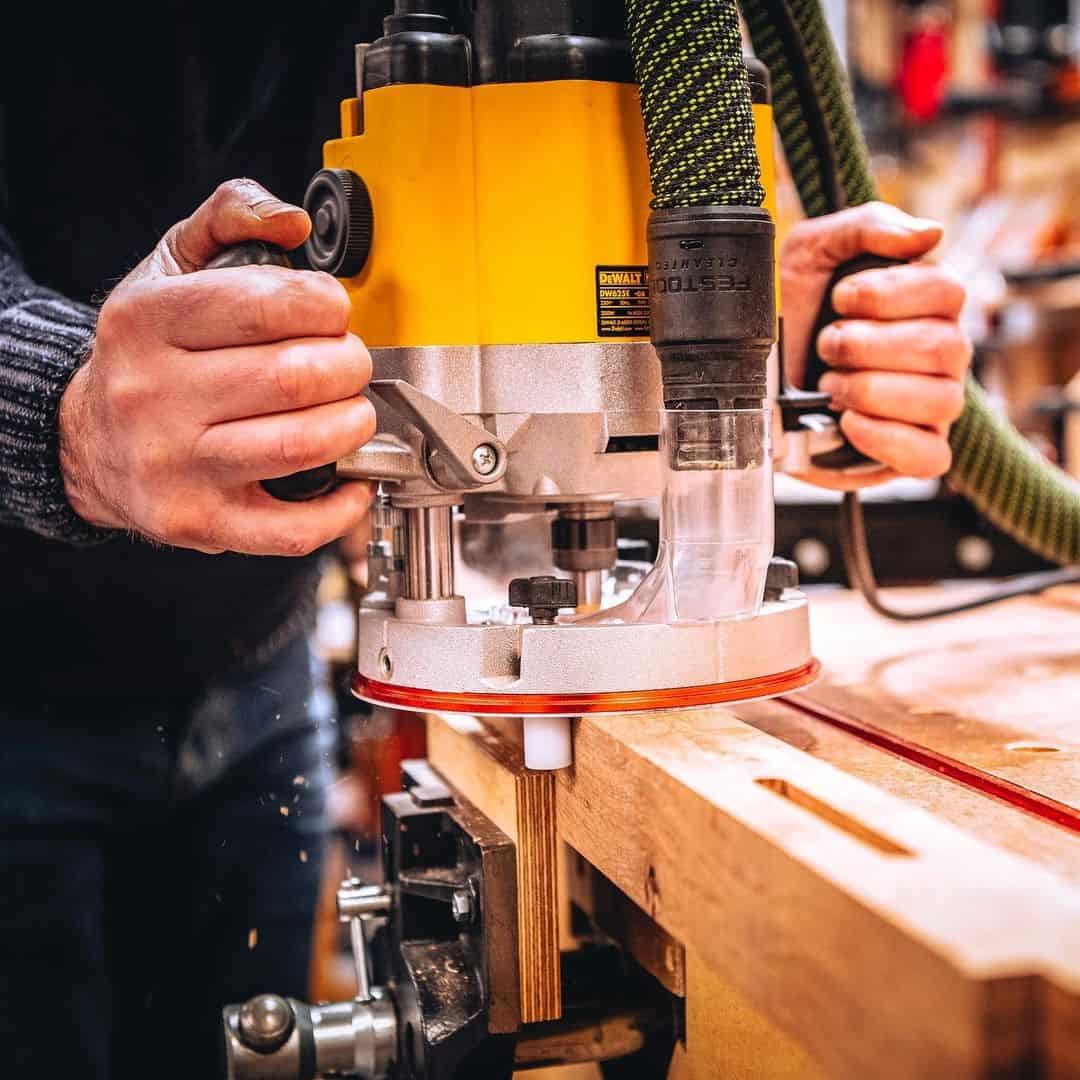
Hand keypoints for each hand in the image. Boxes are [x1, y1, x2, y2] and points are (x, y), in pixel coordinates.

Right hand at [59, 179, 374, 554]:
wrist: (92, 440)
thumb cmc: (148, 351)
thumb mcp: (170, 264)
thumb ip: (230, 216)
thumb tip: (294, 221)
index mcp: (146, 322)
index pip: (265, 305)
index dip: (326, 305)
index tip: (334, 311)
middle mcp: (153, 396)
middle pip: (294, 378)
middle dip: (349, 365)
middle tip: (351, 363)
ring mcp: (175, 466)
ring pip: (300, 446)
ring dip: (353, 426)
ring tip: (352, 411)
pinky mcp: (199, 523)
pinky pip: (290, 529)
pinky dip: (342, 507)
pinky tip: (351, 480)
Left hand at [781, 202, 971, 490]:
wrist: (752, 380)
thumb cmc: (791, 316)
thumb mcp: (810, 254)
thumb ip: (866, 229)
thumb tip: (929, 234)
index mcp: (925, 302)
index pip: (946, 290)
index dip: (887, 295)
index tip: (840, 300)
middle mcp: (941, 353)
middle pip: (943, 347)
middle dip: (866, 346)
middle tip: (826, 346)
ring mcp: (933, 406)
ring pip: (940, 401)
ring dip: (868, 390)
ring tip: (829, 385)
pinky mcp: (914, 453)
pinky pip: (930, 456)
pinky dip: (884, 438)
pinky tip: (848, 422)